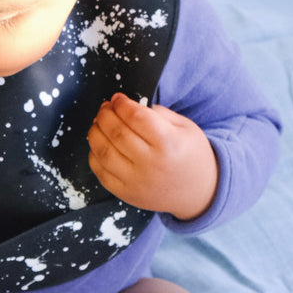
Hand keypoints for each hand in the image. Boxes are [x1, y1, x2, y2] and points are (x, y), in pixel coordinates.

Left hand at [87, 93, 217, 220]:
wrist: (198, 192)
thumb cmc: (191, 156)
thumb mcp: (186, 128)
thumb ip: (159, 113)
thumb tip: (128, 105)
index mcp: (168, 143)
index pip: (135, 117)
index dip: (121, 104)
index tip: (117, 98)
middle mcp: (150, 163)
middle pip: (116, 132)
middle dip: (105, 114)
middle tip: (105, 108)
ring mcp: (136, 181)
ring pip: (103, 151)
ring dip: (95, 132)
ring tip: (99, 123)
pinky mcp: (126, 194)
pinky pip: (101, 172)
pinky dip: (94, 155)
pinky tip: (99, 144)